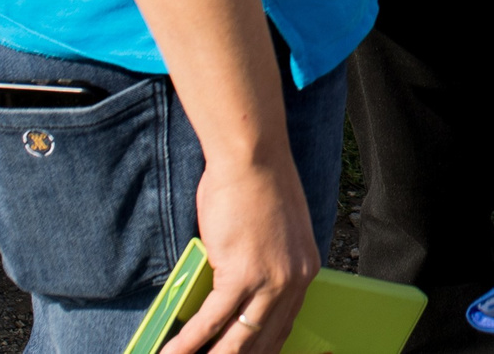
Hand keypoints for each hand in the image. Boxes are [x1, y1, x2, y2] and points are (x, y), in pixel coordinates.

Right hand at [163, 148, 320, 353]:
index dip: (261, 351)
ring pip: (236, 340)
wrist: (252, 158)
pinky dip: (188, 342)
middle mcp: (293, 281)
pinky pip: (211, 320)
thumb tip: (232, 296)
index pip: (283, 327)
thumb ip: (262, 268)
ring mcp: (269, 281)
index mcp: (305, 271)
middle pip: (262, 341)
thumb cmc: (256, 186)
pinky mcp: (240, 275)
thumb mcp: (273, 235)